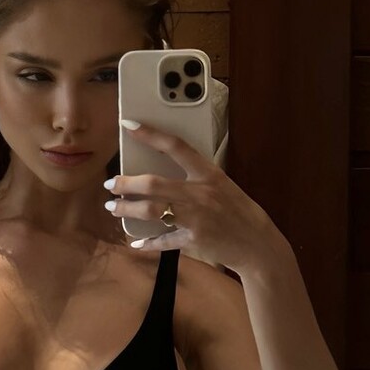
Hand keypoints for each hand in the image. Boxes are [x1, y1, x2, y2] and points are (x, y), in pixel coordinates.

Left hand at [105, 118, 277, 274]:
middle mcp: (200, 194)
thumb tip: (166, 172)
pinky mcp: (193, 241)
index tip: (128, 125)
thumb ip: (198, 177)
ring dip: (127, 209)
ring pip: (151, 211)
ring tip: (113, 207)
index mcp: (210, 174)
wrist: (258, 244)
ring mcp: (196, 219)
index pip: (176, 147)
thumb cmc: (240, 211)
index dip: (150, 134)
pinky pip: (163, 241)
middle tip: (110, 183)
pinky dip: (147, 243)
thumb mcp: (223, 185)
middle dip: (126, 183)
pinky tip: (135, 242)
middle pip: (153, 184)